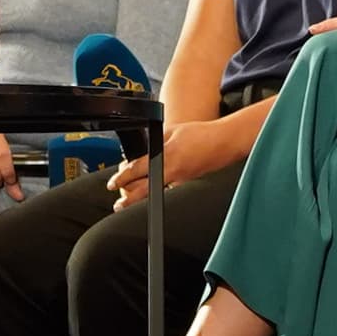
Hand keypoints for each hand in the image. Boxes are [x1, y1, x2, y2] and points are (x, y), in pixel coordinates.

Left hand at [109, 117, 240, 210]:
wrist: (224, 142)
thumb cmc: (201, 135)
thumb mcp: (171, 130)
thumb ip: (154, 141)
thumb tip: (141, 149)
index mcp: (165, 156)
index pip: (137, 170)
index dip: (121, 178)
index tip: (112, 184)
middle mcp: (172, 171)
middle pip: (144, 191)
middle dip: (128, 200)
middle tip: (119, 204)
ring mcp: (181, 180)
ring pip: (156, 192)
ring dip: (143, 196)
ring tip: (131, 200)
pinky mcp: (188, 182)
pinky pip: (169, 189)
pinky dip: (159, 190)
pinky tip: (155, 188)